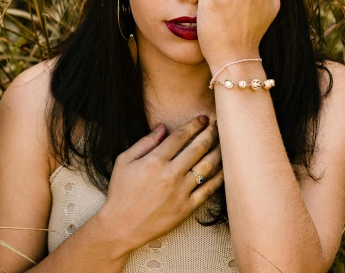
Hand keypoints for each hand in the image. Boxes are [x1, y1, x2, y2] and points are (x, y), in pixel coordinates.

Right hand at [99, 116, 223, 253]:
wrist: (121, 227)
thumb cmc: (120, 192)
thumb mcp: (124, 161)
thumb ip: (145, 142)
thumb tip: (163, 127)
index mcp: (155, 160)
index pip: (181, 136)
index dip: (195, 124)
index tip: (203, 119)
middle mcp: (170, 174)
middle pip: (198, 147)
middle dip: (211, 133)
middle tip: (218, 126)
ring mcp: (181, 191)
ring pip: (207, 166)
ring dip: (218, 151)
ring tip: (223, 143)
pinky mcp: (187, 207)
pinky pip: (208, 189)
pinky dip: (218, 177)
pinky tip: (223, 168)